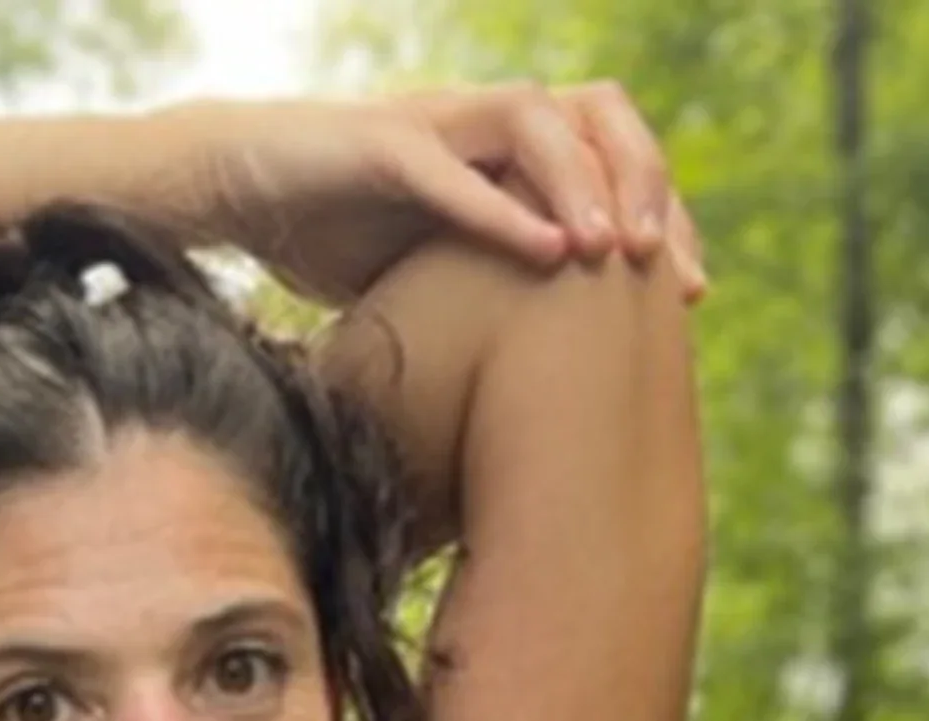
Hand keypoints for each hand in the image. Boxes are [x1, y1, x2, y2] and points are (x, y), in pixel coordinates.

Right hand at [201, 82, 708, 314]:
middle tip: (667, 267)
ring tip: (612, 253)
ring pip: (539, 121)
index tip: (692, 293)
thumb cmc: (332, 236)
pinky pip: (455, 169)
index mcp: (508, 148)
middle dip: (646, 185)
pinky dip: (503, 209)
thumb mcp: (434, 277)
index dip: (665, 215)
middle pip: (599, 116)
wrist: (236, 191)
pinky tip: (549, 252)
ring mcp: (437, 123)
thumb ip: (492, 299)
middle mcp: (484, 121)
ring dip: (585, 185)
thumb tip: (544, 397)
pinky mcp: (382, 143)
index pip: (614, 156)